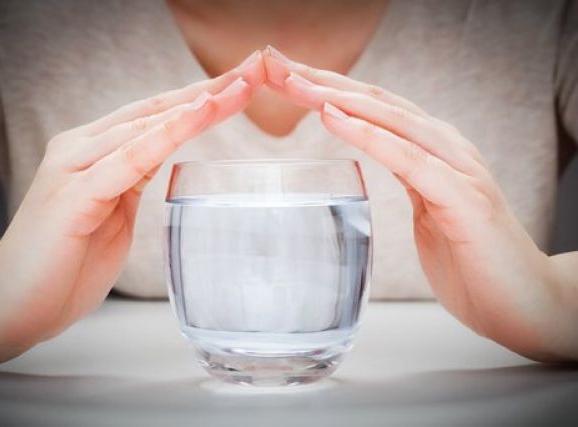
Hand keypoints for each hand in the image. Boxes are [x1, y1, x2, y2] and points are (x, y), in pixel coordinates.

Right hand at [0, 52, 265, 365]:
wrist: (13, 306)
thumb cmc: (67, 262)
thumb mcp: (112, 212)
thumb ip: (131, 180)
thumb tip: (161, 159)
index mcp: (92, 151)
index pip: (154, 114)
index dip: (199, 97)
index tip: (241, 84)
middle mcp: (80, 148)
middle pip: (155, 110)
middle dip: (208, 90)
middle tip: (254, 71)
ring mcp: (73, 168)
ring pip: (145, 126)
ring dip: (196, 106)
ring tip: (239, 88)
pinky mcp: (72, 196)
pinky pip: (128, 159)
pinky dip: (165, 135)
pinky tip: (195, 116)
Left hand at [263, 46, 576, 360]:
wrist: (524, 303)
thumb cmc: (471, 259)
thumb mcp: (429, 209)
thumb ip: (408, 180)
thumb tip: (377, 169)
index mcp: (432, 150)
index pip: (373, 107)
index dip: (328, 87)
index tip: (284, 75)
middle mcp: (445, 148)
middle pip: (376, 101)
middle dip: (322, 81)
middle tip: (275, 63)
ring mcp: (458, 169)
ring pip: (391, 119)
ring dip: (338, 98)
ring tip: (295, 83)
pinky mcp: (464, 200)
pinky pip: (410, 160)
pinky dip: (371, 136)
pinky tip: (336, 119)